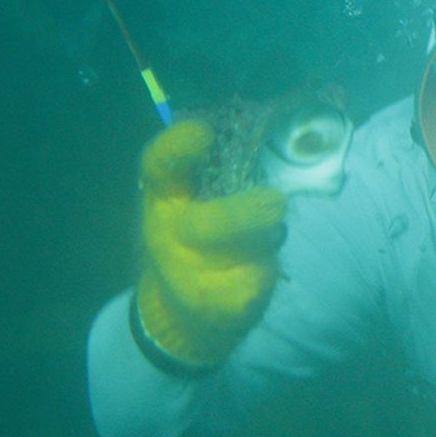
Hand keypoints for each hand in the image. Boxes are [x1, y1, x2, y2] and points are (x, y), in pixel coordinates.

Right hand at [136, 120, 286, 367]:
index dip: (177, 149)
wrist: (182, 310)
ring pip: (239, 255)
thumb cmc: (202, 236)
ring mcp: (187, 273)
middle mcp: (168, 232)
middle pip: (204, 225)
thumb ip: (223, 167)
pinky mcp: (213, 306)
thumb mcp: (199, 196)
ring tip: (272, 230)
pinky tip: (259, 269)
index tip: (202, 132)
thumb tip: (272, 126)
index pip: (160, 167)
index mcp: (164, 195)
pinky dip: (263, 273)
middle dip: (243, 216)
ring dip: (264, 240)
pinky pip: (251, 284)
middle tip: (276, 203)